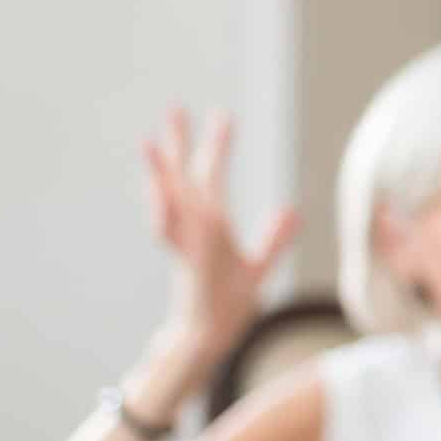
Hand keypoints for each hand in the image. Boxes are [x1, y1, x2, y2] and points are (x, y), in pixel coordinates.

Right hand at [141, 106, 297, 361]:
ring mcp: (187, 243)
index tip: (223, 114)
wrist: (210, 335)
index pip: (212, 177)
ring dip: (161, 172)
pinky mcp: (187, 262)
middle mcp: (195, 228)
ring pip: (171, 200)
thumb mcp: (258, 267)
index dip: (218, 146)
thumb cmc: (229, 303)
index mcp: (212, 225)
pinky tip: (158, 193)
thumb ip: (274, 239)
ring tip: (148, 140)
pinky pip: (173, 235)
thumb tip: (292, 210)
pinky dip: (165, 215)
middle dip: (180, 143)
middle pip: (185, 177)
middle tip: (173, 105)